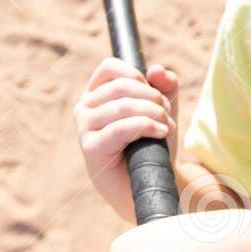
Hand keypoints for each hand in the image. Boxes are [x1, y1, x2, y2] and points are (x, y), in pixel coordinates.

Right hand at [73, 57, 179, 212]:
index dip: (137, 76)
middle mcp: (85, 108)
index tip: (155, 94)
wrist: (148, 183)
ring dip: (153, 113)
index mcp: (97, 94)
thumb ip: (164, 86)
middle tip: (166, 114)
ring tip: (165, 127)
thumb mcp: (163, 109)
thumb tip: (156, 70)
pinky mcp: (90, 148)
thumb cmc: (151, 144)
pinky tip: (160, 132)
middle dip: (152, 98)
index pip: (110, 68)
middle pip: (121, 86)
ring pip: (122, 106)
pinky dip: (145, 126)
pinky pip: (119, 129)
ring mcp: (84, 128)